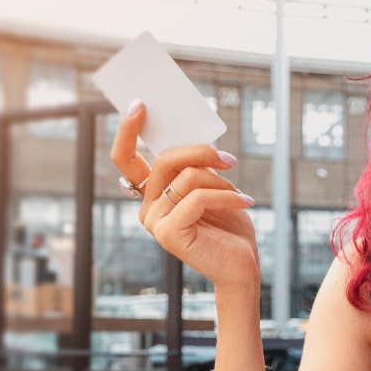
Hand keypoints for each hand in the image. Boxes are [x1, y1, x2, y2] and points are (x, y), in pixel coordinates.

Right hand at [110, 101, 258, 285]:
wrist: (241, 266)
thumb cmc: (229, 225)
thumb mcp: (212, 185)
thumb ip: (194, 165)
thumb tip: (191, 136)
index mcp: (152, 193)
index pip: (126, 159)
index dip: (128, 131)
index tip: (140, 105)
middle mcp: (147, 207)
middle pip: (163, 160)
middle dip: (200, 152)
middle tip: (228, 158)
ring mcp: (155, 222)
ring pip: (186, 177)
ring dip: (220, 180)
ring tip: (240, 194)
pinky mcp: (169, 235)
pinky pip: (197, 197)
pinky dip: (226, 195)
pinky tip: (245, 201)